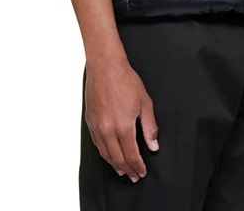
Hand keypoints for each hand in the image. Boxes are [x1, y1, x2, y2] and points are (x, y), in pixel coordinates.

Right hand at [84, 59, 159, 181]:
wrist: (106, 67)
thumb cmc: (125, 81)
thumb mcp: (144, 103)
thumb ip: (149, 127)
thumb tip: (153, 145)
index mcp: (123, 126)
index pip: (131, 155)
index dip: (138, 166)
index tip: (142, 172)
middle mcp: (108, 130)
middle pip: (117, 158)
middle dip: (127, 170)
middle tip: (133, 176)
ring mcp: (97, 126)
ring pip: (105, 153)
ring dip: (114, 164)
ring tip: (121, 170)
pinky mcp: (90, 121)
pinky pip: (96, 143)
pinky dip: (104, 153)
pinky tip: (109, 154)